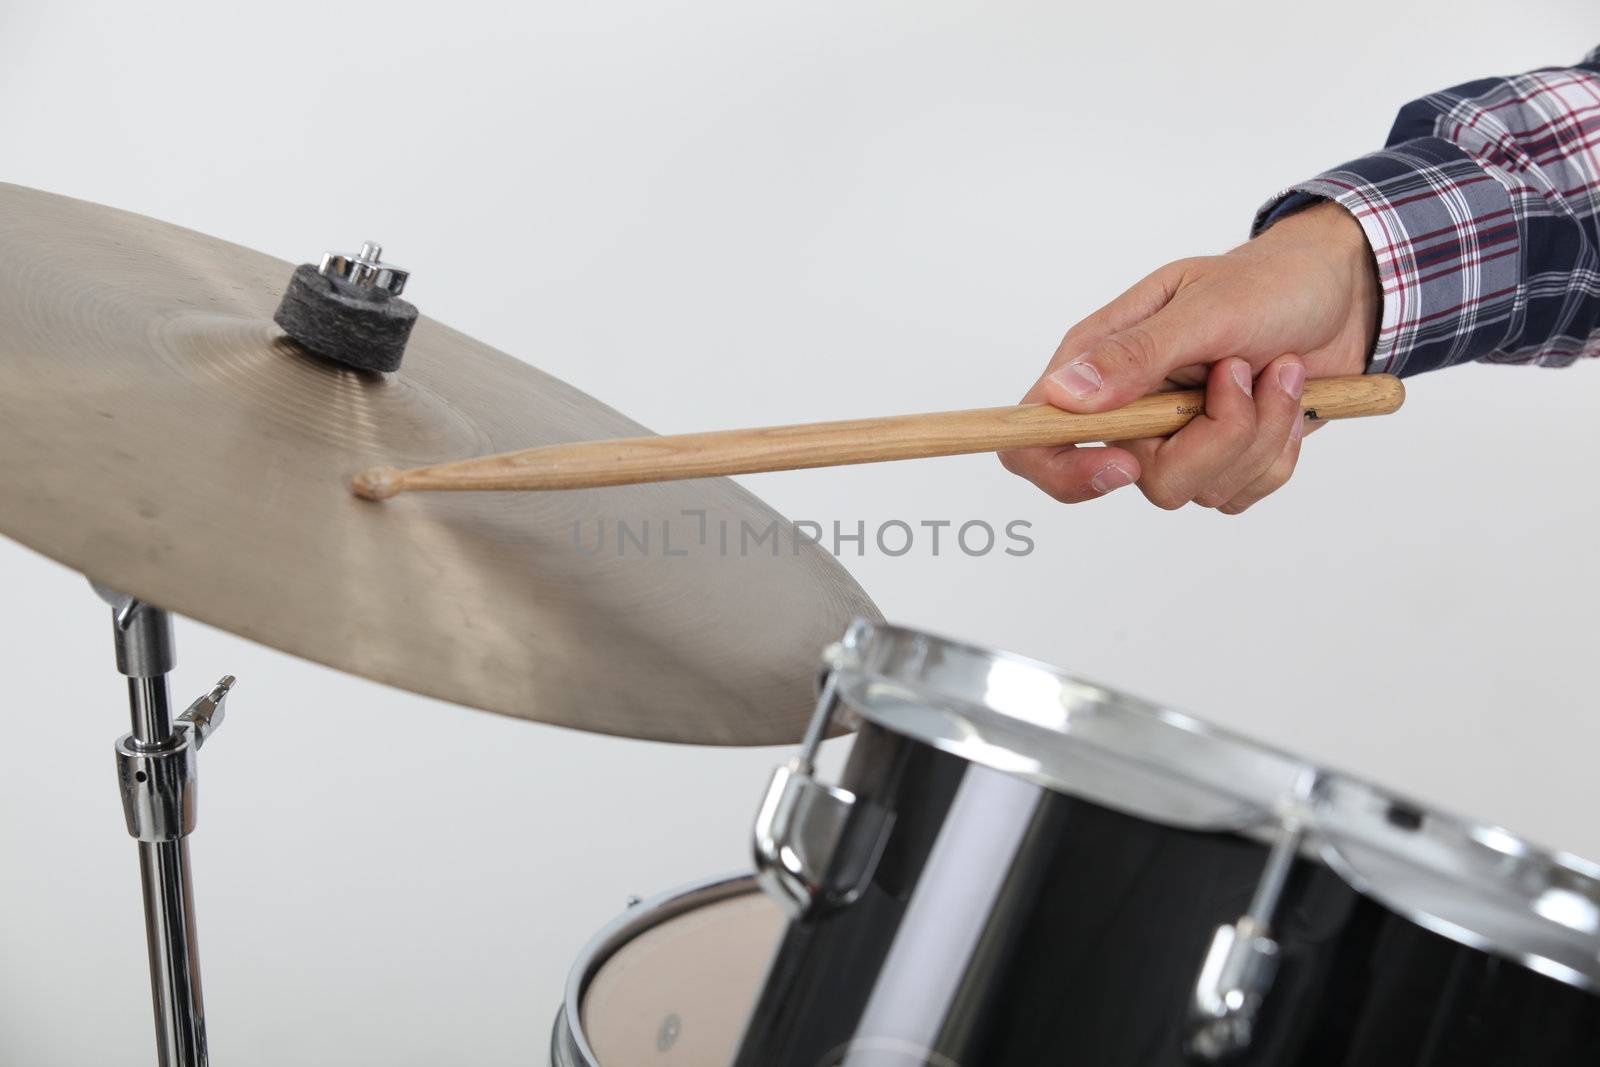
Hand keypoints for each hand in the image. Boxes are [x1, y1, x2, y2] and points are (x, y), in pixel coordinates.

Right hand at [1001, 200, 1379, 512]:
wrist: (1343, 294)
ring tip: (1278, 372)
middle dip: (1213, 437)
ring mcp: (1175, 440)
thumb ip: (1136, 354)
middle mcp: (1128, 409)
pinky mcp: (1221, 460)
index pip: (1034, 436)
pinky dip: (1277, 452)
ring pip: (1199, 490)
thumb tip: (1063, 396)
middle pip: (1138, 478)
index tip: (1123, 463)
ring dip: (1258, 434)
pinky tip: (1287, 400)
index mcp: (1099, 363)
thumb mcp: (1205, 307)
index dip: (1061, 468)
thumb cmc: (1269, 282)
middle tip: (1244, 371)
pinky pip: (1240, 494)